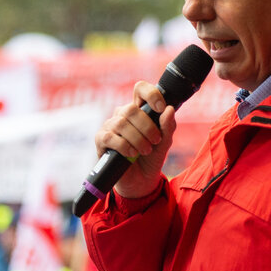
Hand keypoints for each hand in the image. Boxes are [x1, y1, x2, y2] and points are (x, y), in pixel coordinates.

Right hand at [94, 81, 176, 197]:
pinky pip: (110, 137)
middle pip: (131, 109)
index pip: (140, 89)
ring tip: (145, 150)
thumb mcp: (164, 142)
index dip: (151, 94)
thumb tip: (170, 109)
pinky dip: (124, 146)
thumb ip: (168, 126)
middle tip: (155, 140)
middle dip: (147, 126)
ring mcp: (110, 126)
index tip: (161, 108)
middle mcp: (122, 115)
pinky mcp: (101, 140)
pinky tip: (132, 154)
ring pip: (121, 123)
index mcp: (139, 110)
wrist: (141, 181)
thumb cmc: (151, 157)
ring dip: (137, 138)